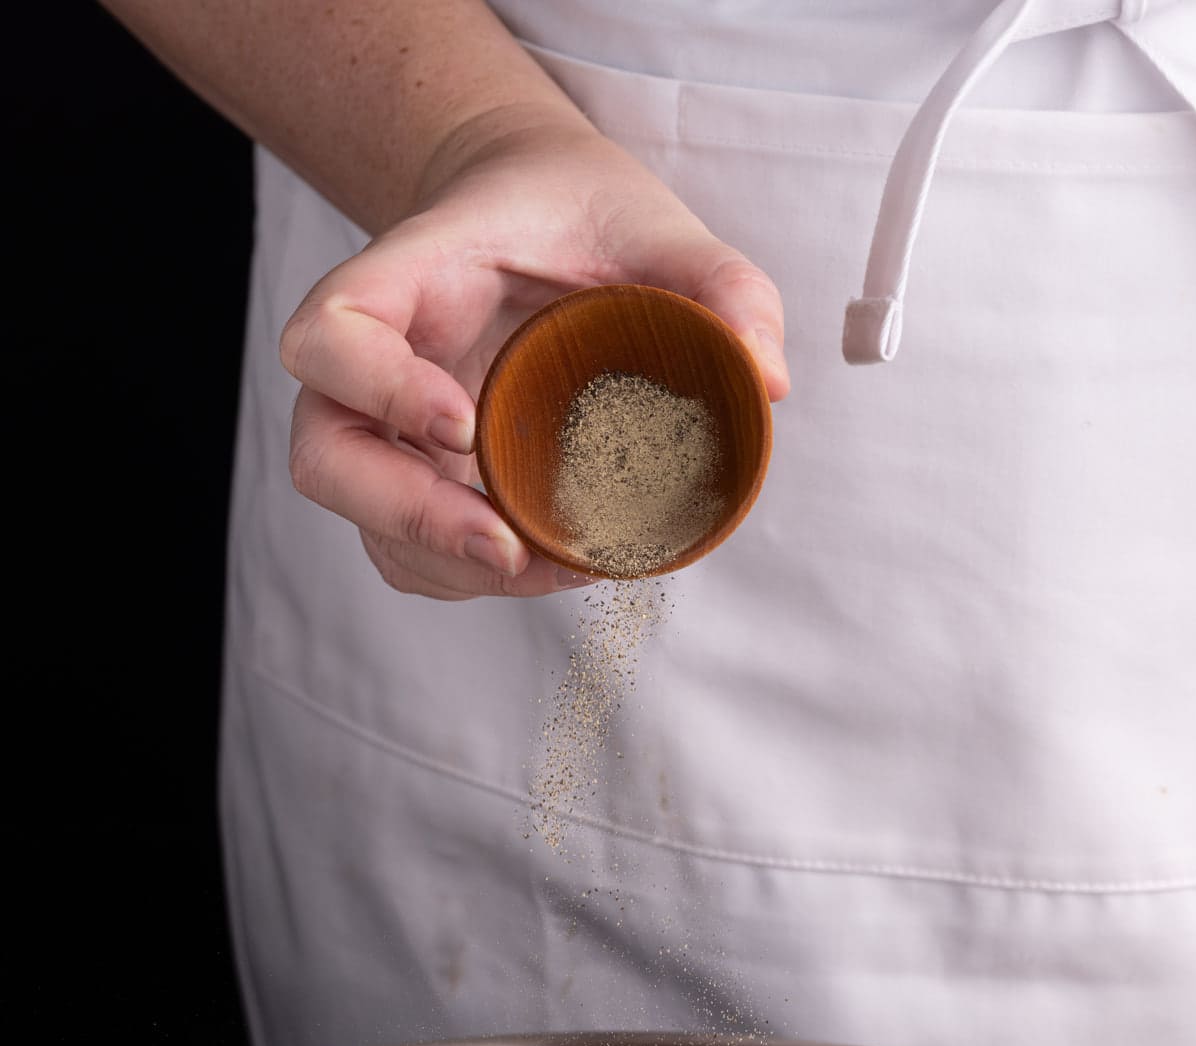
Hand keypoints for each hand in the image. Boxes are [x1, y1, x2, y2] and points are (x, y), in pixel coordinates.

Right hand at [280, 112, 789, 600]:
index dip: (378, 386)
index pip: (332, 335)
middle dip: (408, 517)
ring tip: (553, 566)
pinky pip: (416, 556)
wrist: (543, 224)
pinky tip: (552, 565)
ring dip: (451, 564)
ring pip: (372, 528)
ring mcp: (388, 437)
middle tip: (505, 544)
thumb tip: (768, 380)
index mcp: (403, 281)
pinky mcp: (421, 486)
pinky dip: (472, 578)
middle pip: (327, 460)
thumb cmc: (581, 217)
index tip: (463, 422)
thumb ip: (719, 285)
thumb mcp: (656, 225)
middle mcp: (371, 368)